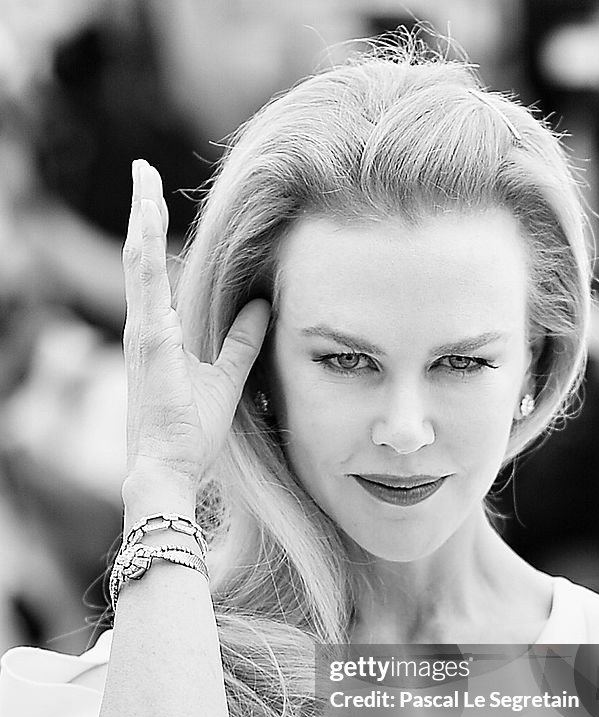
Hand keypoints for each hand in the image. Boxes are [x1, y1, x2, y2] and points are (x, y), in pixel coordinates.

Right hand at [122, 159, 269, 489]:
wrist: (169, 468)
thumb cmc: (192, 432)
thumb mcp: (228, 378)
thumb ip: (242, 341)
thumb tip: (262, 306)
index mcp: (159, 335)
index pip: (155, 273)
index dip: (155, 235)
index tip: (155, 199)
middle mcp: (144, 328)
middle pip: (141, 257)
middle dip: (143, 212)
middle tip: (142, 170)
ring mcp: (143, 333)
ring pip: (139, 261)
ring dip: (142, 216)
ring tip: (143, 177)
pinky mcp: (150, 341)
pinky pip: (147, 284)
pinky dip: (147, 247)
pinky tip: (148, 214)